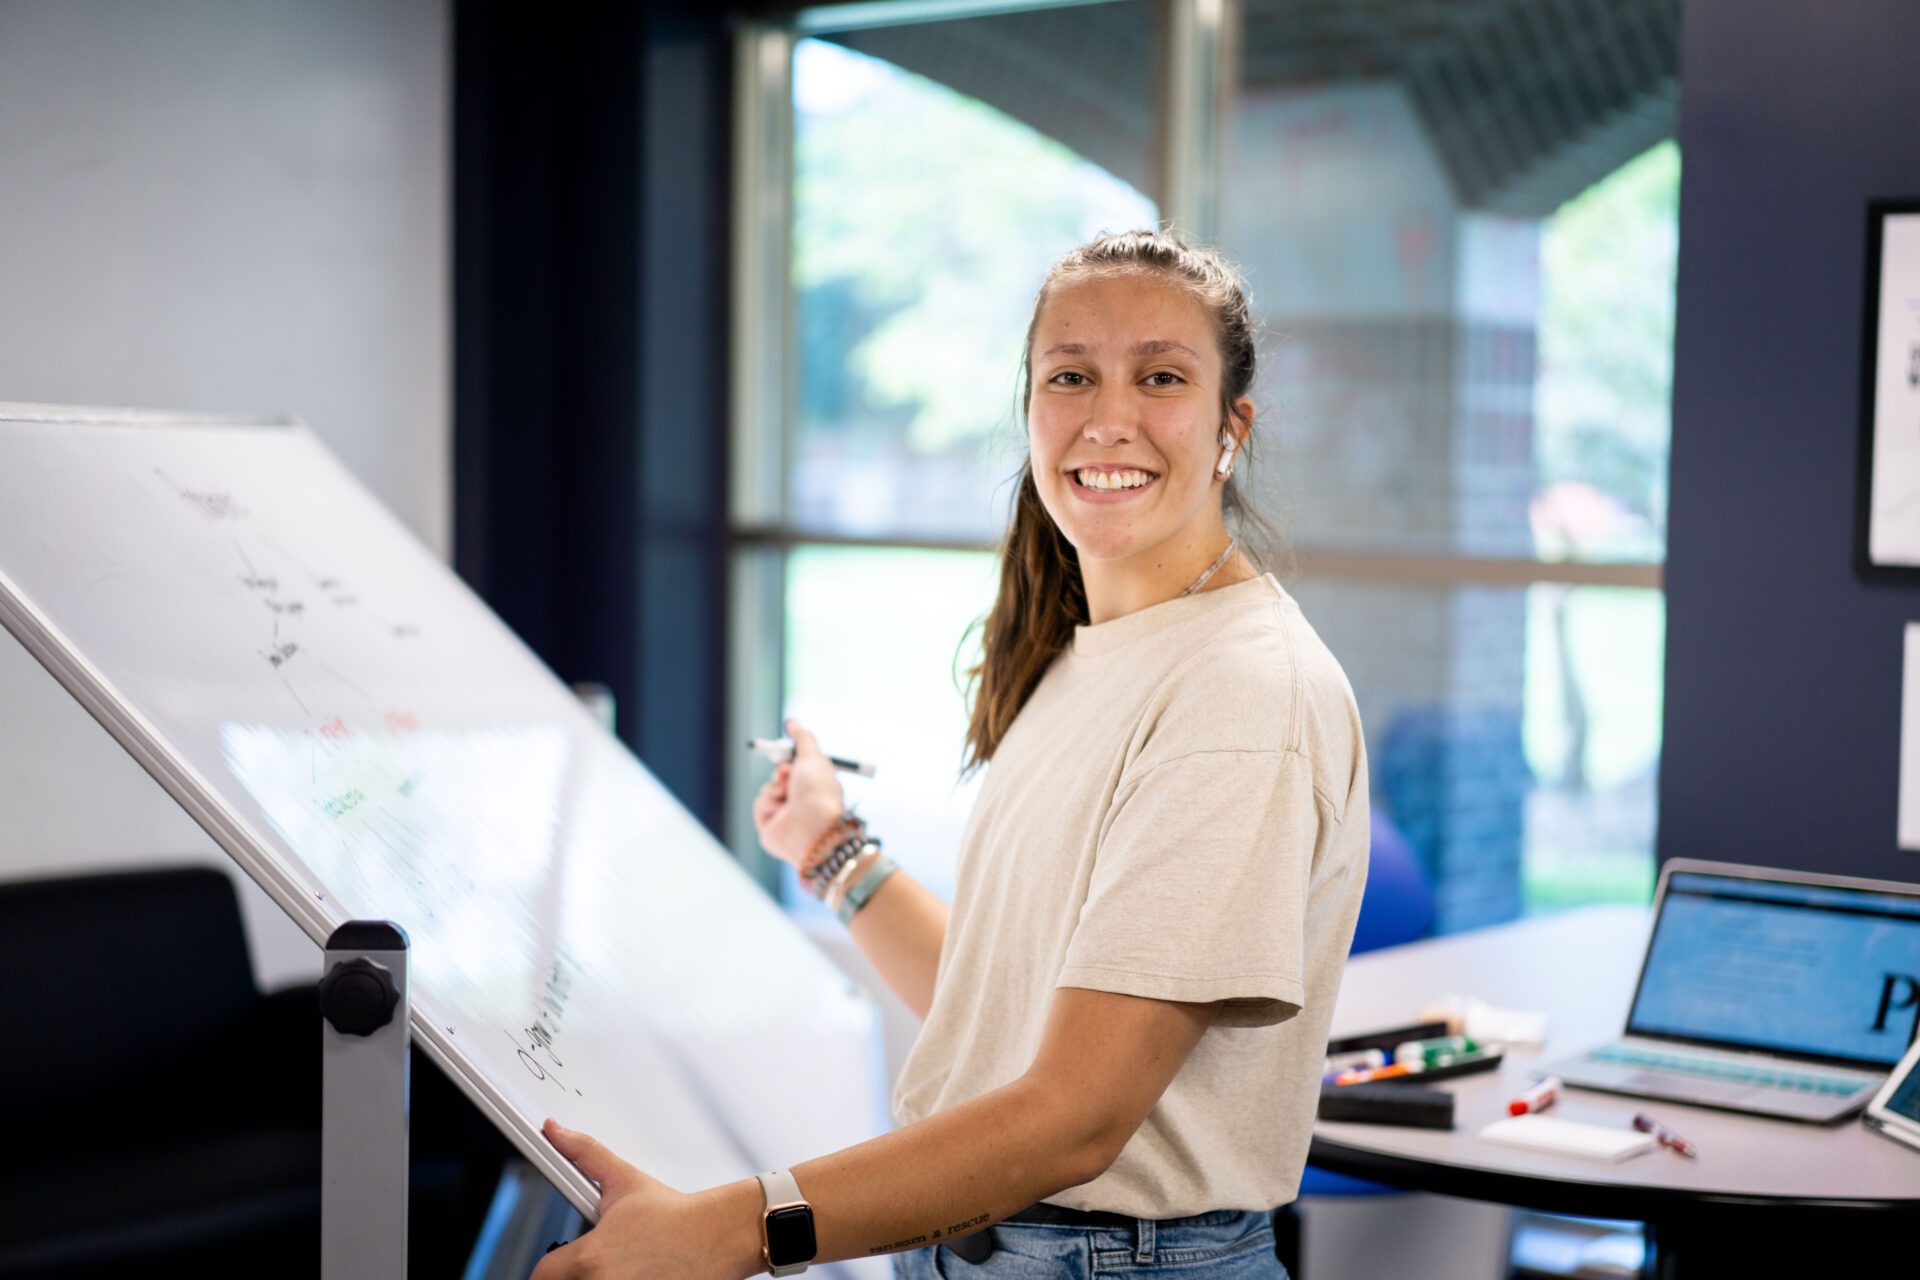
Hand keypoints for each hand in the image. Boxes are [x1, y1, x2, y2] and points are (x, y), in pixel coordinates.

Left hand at [531, 1120, 747, 1279]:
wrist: (717, 1236)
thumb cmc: (674, 1213)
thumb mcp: (624, 1180)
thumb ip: (583, 1154)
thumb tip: (554, 1131)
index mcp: (591, 1257)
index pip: (542, 1273)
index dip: (552, 1263)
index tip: (562, 1258)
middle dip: (573, 1273)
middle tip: (596, 1259)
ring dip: (596, 1279)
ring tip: (619, 1264)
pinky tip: (635, 1271)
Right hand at [751, 718, 845, 868]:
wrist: (811, 826)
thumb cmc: (817, 791)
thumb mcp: (812, 756)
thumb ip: (802, 737)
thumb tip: (791, 722)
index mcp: (817, 786)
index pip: (799, 767)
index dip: (790, 759)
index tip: (785, 750)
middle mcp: (802, 801)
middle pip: (780, 777)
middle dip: (781, 772)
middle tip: (786, 773)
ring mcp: (786, 815)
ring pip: (767, 789)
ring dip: (774, 787)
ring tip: (786, 795)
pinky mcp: (771, 827)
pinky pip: (759, 805)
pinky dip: (767, 803)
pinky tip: (780, 811)